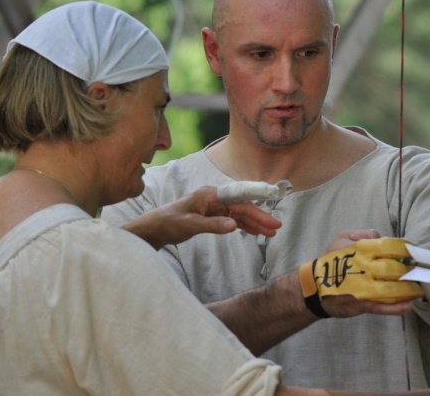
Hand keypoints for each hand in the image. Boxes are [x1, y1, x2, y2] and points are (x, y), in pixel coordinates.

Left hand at [122, 185, 282, 249]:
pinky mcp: (212, 216)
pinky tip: (255, 233)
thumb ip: (212, 225)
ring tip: (270, 234)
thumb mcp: (189, 225)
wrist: (154, 228)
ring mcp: (214, 207)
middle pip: (242, 207)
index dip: (256, 208)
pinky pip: (232, 220)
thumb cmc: (168, 223)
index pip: (239, 200)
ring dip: (254, 224)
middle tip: (276, 228)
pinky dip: (244, 226)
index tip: (271, 216)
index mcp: (210, 195)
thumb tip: (234, 225)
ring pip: (239, 214)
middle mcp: (214, 198)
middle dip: (260, 217)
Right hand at [310, 230, 416, 318]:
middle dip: (410, 270)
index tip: (414, 252)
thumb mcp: (342, 237)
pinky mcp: (362, 304)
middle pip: (395, 268)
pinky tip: (409, 305)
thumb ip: (364, 234)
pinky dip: (397, 307)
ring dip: (409, 289)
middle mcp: (364, 268)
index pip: (390, 247)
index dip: (406, 249)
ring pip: (393, 289)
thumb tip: (382, 237)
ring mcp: (364, 288)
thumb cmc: (330, 260)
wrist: (313, 287)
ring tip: (418, 287)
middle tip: (419, 270)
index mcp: (361, 250)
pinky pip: (383, 307)